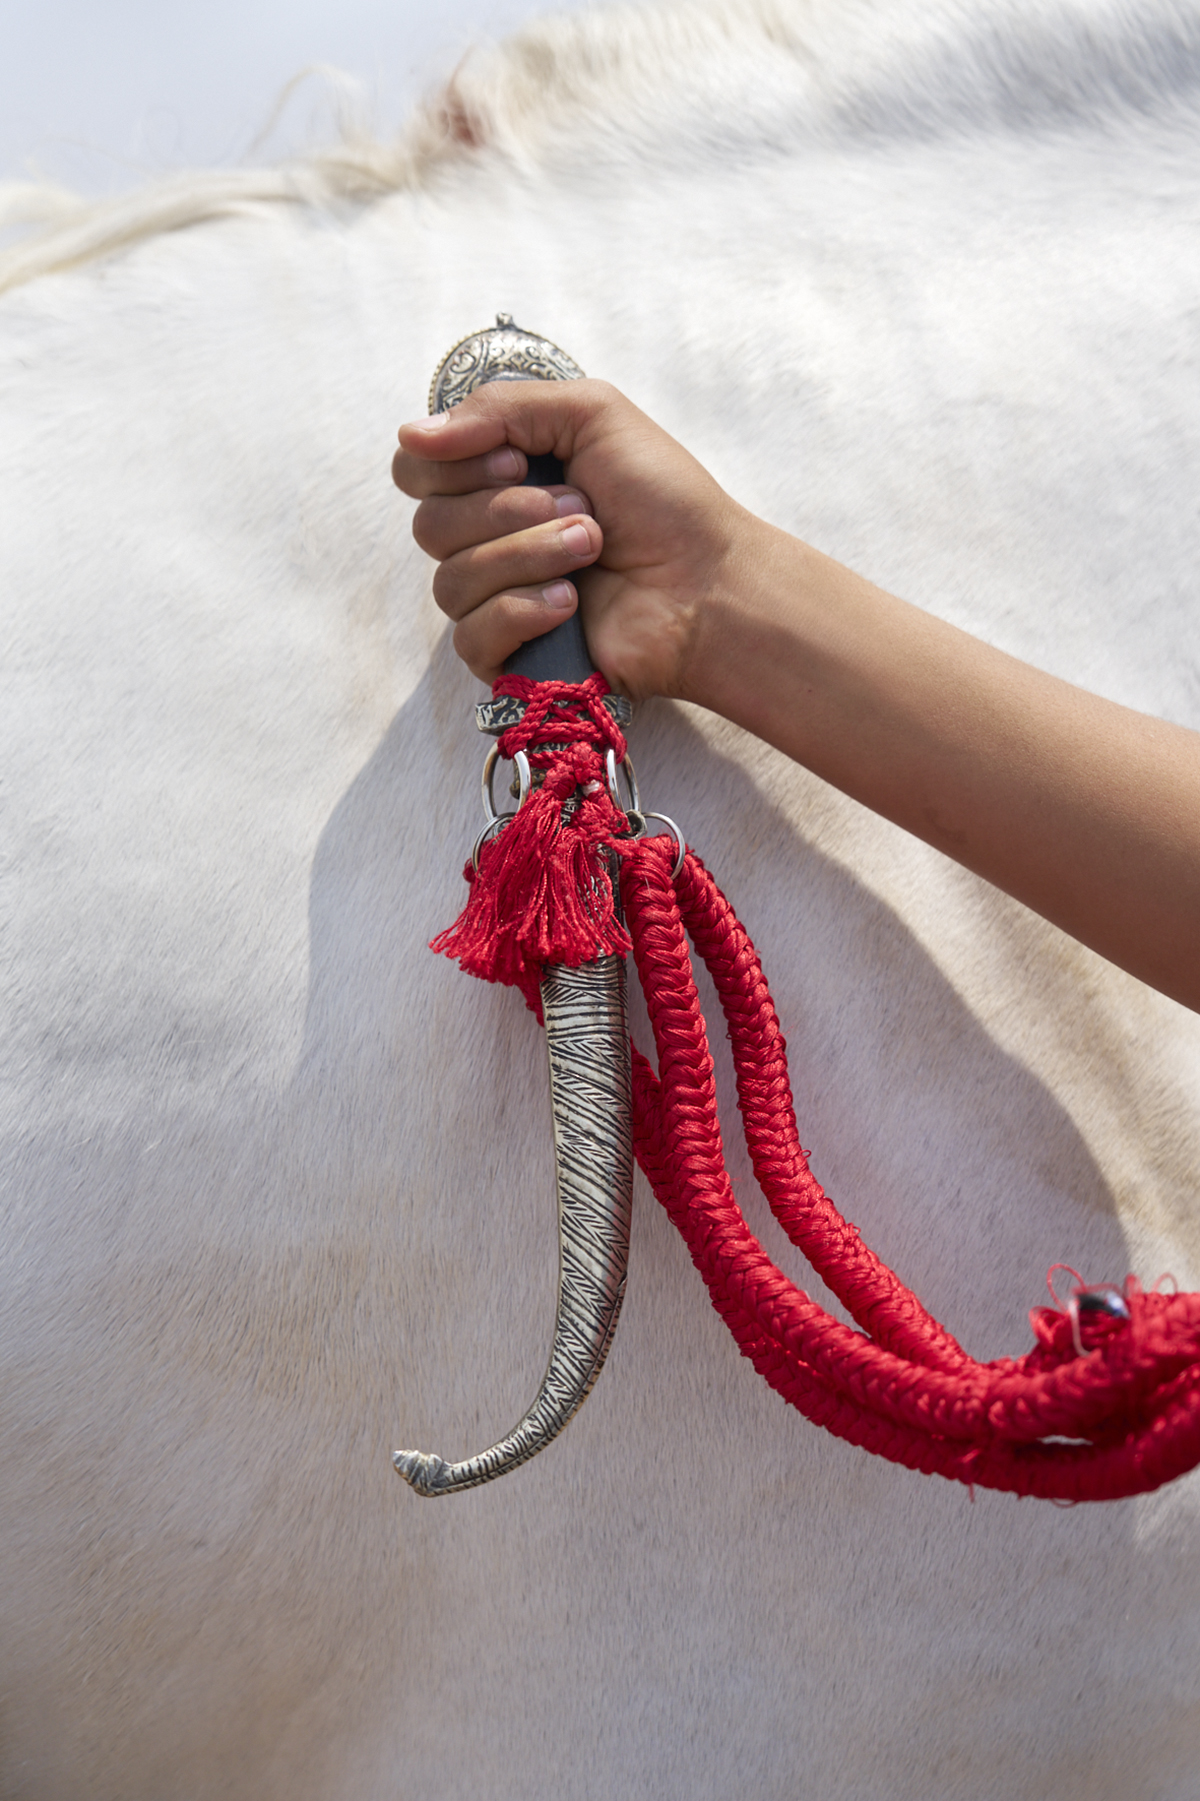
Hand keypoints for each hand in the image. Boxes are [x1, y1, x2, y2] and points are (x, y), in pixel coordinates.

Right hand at [392, 379, 751, 697]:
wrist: (709, 582)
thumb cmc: (665, 501)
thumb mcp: (591, 415)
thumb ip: (500, 407)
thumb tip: (411, 433)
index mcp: (497, 480)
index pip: (416, 469)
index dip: (453, 464)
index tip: (518, 459)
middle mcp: (488, 539)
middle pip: (429, 525)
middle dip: (507, 510)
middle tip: (581, 509)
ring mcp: (497, 601)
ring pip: (451, 581)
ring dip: (529, 556)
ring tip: (592, 548)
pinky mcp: (512, 658)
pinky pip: (471, 637)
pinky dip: (521, 613)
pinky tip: (571, 605)